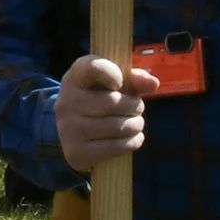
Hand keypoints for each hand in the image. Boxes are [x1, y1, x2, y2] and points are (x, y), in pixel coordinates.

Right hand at [54, 55, 160, 172]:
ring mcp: (68, 129)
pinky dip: (132, 143)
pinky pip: (116, 147)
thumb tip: (153, 83)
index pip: (93, 67)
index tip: (120, 82)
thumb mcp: (112, 85)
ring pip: (118, 127)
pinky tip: (132, 138)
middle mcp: (66, 102)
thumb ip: (133, 79)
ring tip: (135, 124)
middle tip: (136, 110)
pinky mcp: (76, 152)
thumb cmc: (99, 101)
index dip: (113, 73)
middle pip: (114, 102)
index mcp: (74, 78)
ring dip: (136, 126)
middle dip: (135, 107)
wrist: (73, 133)